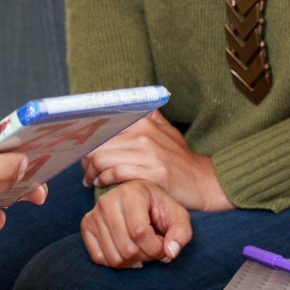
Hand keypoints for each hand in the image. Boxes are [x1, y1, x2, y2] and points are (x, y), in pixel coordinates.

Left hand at [81, 111, 231, 211]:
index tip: (84, 151)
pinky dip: (102, 180)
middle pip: (98, 145)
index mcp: (143, 122)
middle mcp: (143, 135)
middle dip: (86, 161)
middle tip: (85, 171)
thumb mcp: (167, 130)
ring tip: (91, 180)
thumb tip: (130, 104)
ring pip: (102, 160)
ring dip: (91, 173)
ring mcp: (147, 154)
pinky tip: (102, 184)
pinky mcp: (150, 174)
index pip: (103, 126)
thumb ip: (148, 117)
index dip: (88, 141)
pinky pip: (114, 175)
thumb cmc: (181, 159)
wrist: (204, 181)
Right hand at [81, 180, 192, 268]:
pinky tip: (126, 250)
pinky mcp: (86, 225)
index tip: (164, 247)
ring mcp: (94, 213)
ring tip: (140, 248)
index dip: (155, 249)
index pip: (139, 233)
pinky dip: (115, 262)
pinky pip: (99, 258)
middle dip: (145, 256)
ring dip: (132, 262)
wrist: (138, 198)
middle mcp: (107, 201)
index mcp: (131, 193)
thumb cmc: (158, 208)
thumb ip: (181, 233)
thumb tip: (170, 252)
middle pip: (127, 249)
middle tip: (152, 247)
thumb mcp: (178, 216)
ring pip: (114, 258)